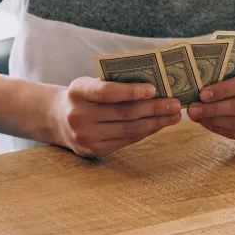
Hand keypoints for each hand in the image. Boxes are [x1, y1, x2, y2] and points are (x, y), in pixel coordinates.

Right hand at [51, 77, 182, 157]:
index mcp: (77, 92)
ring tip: (173, 116)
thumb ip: (114, 84)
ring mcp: (85, 136)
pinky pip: (125, 141)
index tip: (154, 89)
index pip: (106, 92)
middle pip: (123, 113)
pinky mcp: (94, 150)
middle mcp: (78, 116)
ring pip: (128, 130)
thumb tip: (155, 88)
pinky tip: (158, 125)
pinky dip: (145, 132)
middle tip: (176, 104)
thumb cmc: (83, 96)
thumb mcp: (90, 83)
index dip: (130, 91)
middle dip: (154, 109)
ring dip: (155, 123)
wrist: (58, 119)